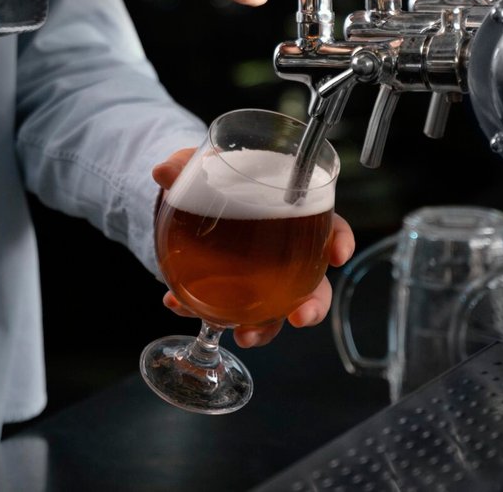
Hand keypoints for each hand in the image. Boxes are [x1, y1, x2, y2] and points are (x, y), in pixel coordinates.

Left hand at [151, 146, 355, 348]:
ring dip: (265, 328)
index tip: (337, 255)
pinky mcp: (230, 293)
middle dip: (312, 305)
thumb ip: (184, 166)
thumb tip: (163, 171)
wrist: (179, 203)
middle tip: (300, 318)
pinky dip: (204, 314)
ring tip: (245, 336)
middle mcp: (284, 251)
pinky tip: (179, 306)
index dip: (339, 239)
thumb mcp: (198, 167)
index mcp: (288, 210)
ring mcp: (260, 277)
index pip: (329, 223)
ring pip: (277, 310)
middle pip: (313, 282)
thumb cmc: (208, 180)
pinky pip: (226, 312)